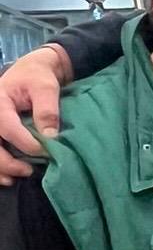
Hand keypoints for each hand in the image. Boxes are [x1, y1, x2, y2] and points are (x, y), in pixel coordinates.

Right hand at [0, 46, 68, 185]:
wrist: (30, 70)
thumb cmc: (37, 77)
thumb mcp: (46, 87)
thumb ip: (47, 110)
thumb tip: (50, 136)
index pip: (7, 127)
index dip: (25, 142)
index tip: (44, 151)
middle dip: (6, 161)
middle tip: (27, 171)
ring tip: (13, 179)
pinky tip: (6, 177)